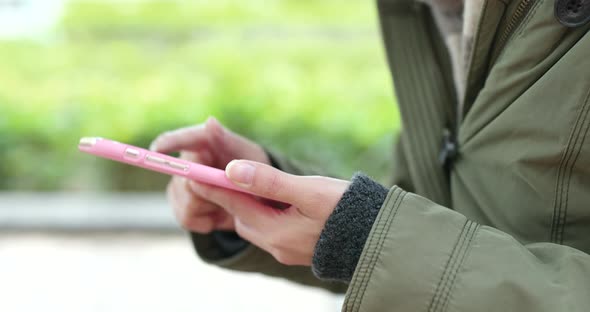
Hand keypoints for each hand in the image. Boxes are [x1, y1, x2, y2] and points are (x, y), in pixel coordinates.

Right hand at [150, 117, 269, 233]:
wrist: (260, 202)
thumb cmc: (257, 169)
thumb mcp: (250, 155)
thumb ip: (227, 142)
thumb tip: (209, 122)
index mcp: (205, 143)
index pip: (183, 139)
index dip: (168, 142)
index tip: (157, 149)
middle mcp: (188, 162)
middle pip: (183, 178)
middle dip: (206, 190)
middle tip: (231, 192)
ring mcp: (181, 186)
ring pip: (185, 201)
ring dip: (211, 206)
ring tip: (231, 201)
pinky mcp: (181, 208)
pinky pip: (186, 218)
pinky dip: (207, 221)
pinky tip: (221, 212)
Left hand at [190, 159, 349, 265]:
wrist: (377, 236)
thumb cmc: (346, 210)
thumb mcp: (308, 190)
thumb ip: (269, 181)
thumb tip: (232, 169)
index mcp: (276, 232)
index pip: (235, 205)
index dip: (214, 186)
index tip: (194, 171)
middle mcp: (277, 245)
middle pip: (242, 217)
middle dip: (230, 195)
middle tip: (219, 172)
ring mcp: (287, 249)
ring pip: (255, 223)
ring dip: (249, 203)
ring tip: (247, 182)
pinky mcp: (297, 248)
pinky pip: (270, 228)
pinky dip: (264, 212)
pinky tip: (273, 199)